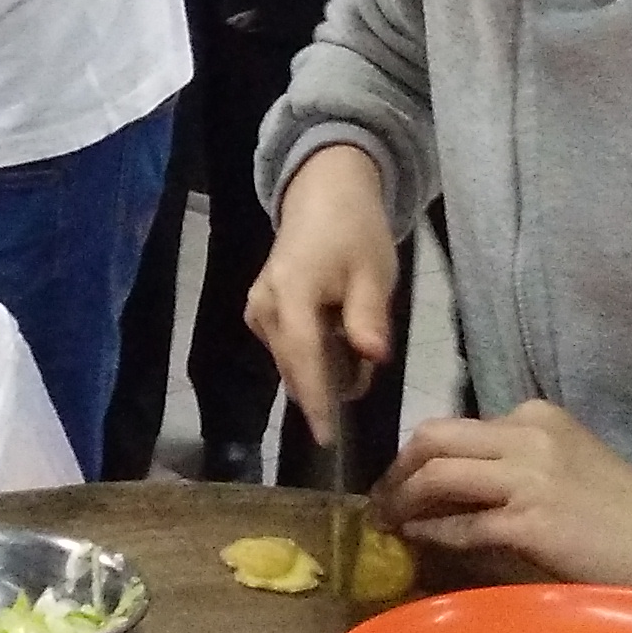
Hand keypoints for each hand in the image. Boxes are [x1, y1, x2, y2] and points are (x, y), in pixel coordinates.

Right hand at [246, 145, 399, 445]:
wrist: (324, 195)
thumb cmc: (353, 230)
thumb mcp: (373, 271)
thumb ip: (369, 316)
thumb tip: (372, 358)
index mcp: (291, 292)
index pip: (302, 357)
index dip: (316, 400)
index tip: (328, 438)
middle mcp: (264, 306)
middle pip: (294, 366)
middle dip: (328, 385)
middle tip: (366, 373)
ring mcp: (258, 310)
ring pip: (290, 361)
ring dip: (323, 369)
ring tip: (356, 346)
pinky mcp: (260, 312)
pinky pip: (287, 348)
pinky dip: (313, 355)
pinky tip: (336, 338)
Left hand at [371, 400, 631, 599]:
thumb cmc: (626, 513)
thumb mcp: (566, 465)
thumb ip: (515, 464)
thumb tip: (454, 488)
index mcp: (535, 416)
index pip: (453, 426)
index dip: (417, 455)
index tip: (398, 480)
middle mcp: (526, 435)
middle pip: (432, 439)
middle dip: (396, 471)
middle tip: (380, 502)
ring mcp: (528, 477)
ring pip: (437, 476)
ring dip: (402, 502)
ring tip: (389, 525)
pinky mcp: (530, 521)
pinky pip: (460, 525)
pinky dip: (431, 534)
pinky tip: (419, 544)